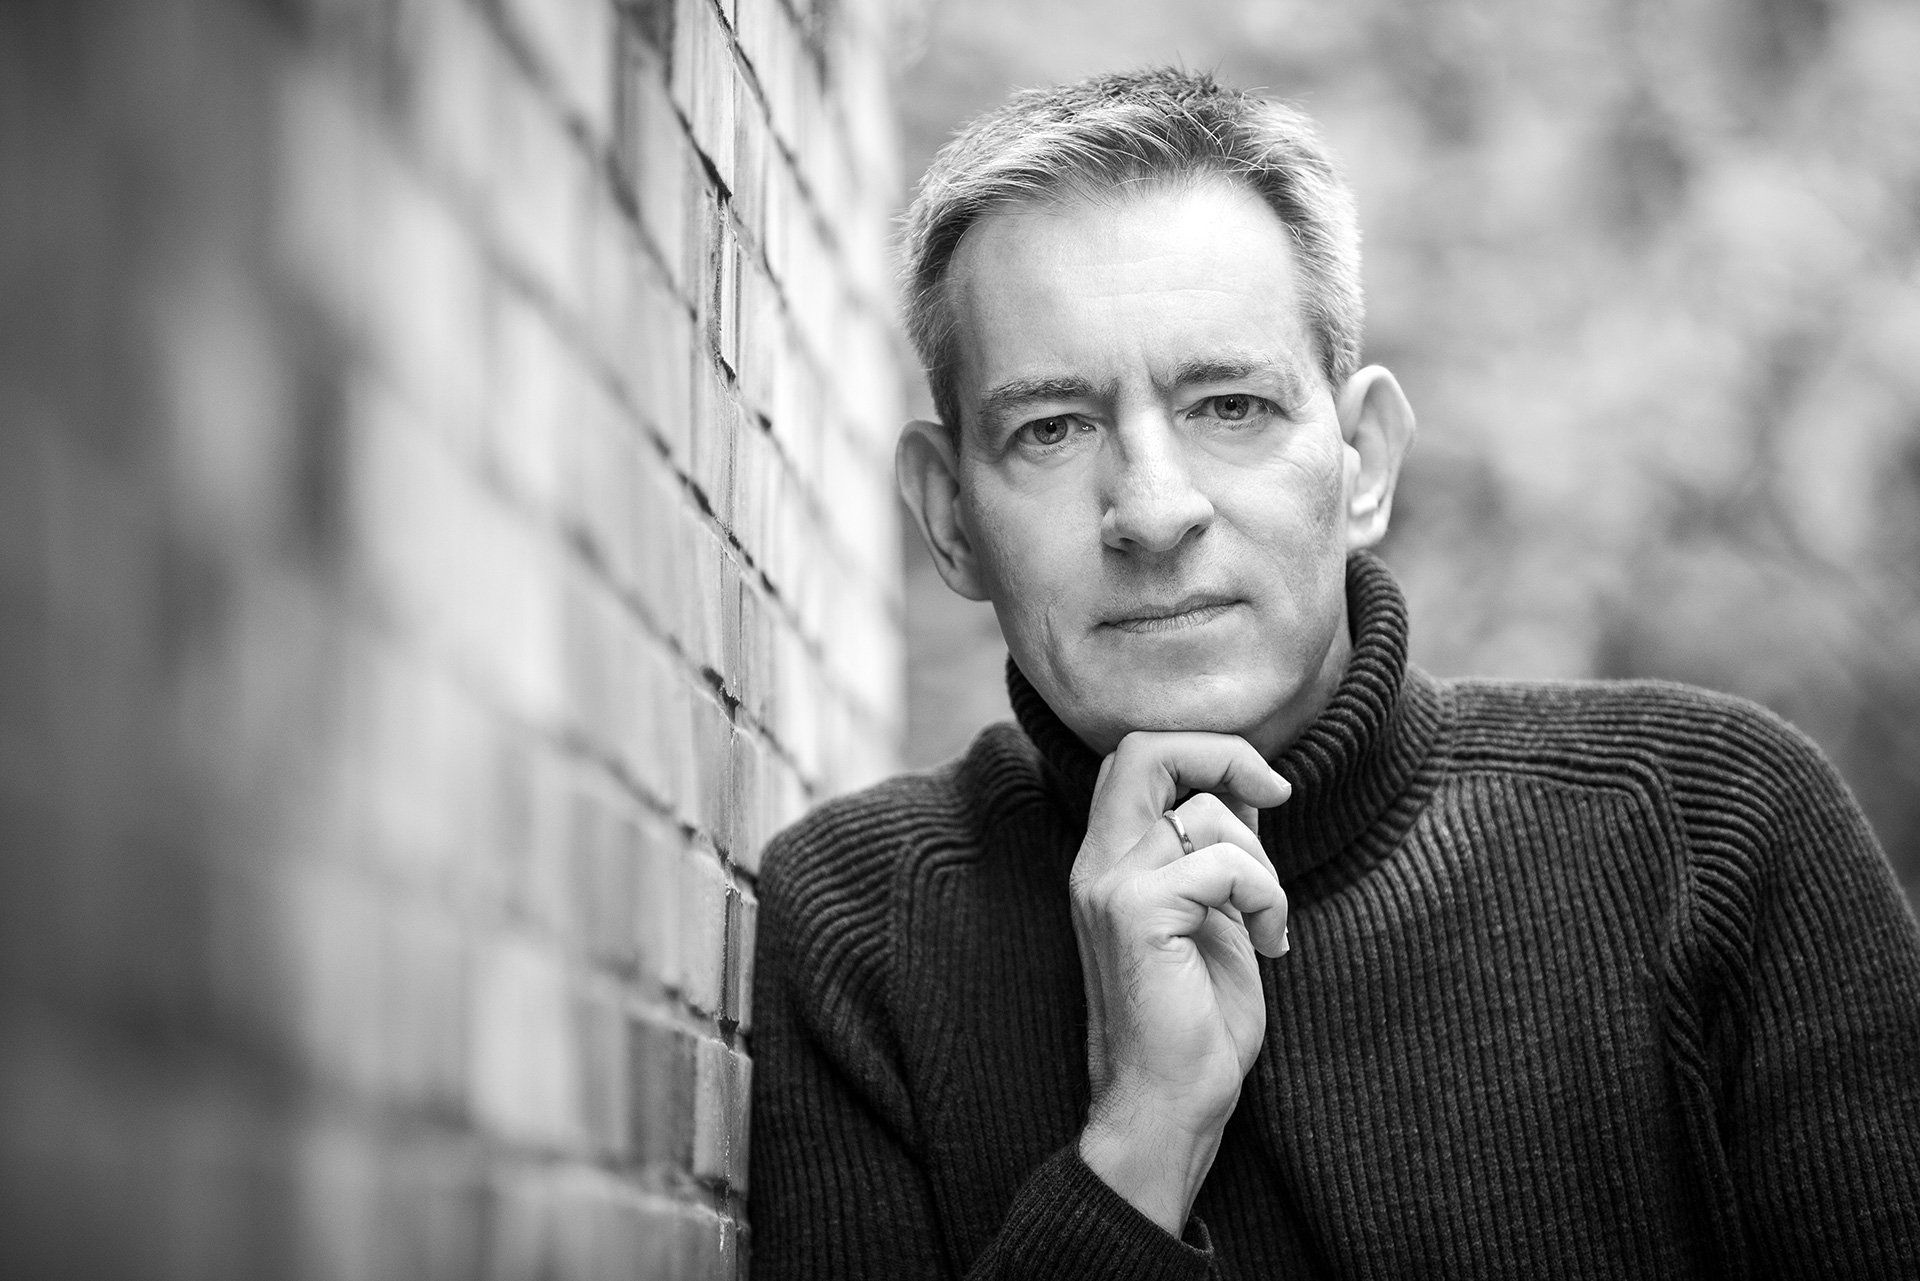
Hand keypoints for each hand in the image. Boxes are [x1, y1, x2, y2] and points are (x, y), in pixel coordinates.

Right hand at [1071, 731, 1291, 1235]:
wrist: (1165, 1105)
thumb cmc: (1194, 1023)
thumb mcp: (1211, 916)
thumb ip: (1215, 851)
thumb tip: (1248, 791)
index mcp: (1107, 861)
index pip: (1135, 756)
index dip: (1203, 751)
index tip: (1263, 790)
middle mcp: (1097, 864)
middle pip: (1144, 749)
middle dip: (1223, 755)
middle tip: (1274, 796)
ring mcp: (1111, 886)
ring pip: (1205, 813)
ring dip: (1264, 864)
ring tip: (1267, 922)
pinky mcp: (1138, 915)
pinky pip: (1225, 865)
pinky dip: (1267, 897)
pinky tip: (1270, 945)